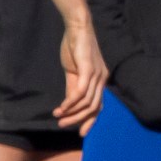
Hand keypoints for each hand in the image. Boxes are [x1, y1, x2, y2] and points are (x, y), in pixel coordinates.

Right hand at [53, 19, 106, 133]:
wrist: (77, 27)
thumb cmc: (75, 48)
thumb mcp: (74, 72)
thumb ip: (73, 88)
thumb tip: (69, 105)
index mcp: (100, 80)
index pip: (99, 106)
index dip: (91, 121)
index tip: (81, 133)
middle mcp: (102, 79)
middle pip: (94, 108)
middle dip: (78, 120)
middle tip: (62, 125)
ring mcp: (97, 75)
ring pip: (87, 103)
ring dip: (72, 113)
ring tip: (58, 117)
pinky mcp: (88, 69)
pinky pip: (81, 92)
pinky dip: (71, 103)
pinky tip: (62, 107)